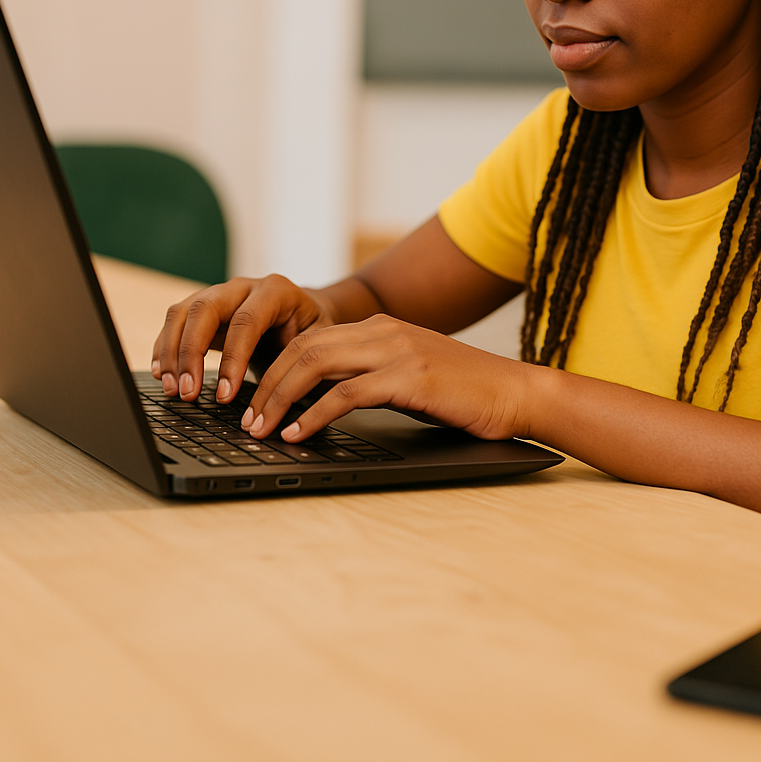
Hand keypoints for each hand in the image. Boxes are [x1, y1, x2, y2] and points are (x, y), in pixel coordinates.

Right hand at [151, 274, 339, 402]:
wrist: (306, 314)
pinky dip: (165, 348)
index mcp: (276, 291)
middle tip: (187, 393)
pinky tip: (163, 375)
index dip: (232, 359)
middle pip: (204, 309)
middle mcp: (243, 287)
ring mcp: (219, 294)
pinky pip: (175, 322)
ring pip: (182, 313)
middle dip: (190, 353)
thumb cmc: (313, 332)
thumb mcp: (317, 343)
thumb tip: (277, 403)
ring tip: (171, 389)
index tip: (224, 396)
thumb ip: (299, 364)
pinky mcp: (202, 308)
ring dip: (171, 352)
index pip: (246, 321)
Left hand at [239, 314, 531, 442]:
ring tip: (261, 428)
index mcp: (379, 329)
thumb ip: (368, 378)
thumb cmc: (463, 393)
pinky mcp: (408, 376)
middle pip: (303, 348)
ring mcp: (395, 350)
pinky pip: (346, 393)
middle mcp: (382, 331)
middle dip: (266, 384)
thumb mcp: (407, 376)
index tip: (254, 401)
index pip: (309, 340)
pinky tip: (299, 432)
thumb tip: (321, 402)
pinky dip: (314, 414)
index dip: (274, 369)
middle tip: (245, 418)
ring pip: (315, 364)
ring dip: (280, 397)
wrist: (515, 392)